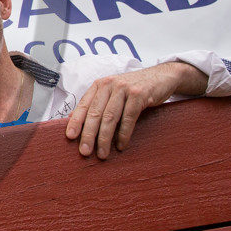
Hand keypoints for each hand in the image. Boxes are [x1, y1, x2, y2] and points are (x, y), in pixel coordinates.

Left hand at [63, 66, 186, 158]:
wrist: (161, 77)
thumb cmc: (134, 89)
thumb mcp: (113, 93)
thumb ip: (96, 104)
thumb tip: (72, 119)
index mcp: (99, 85)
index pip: (83, 105)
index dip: (76, 121)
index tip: (70, 137)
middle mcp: (109, 85)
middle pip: (95, 113)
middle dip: (89, 134)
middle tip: (85, 151)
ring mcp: (124, 89)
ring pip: (110, 117)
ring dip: (105, 138)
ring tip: (102, 154)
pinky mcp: (139, 94)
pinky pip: (128, 117)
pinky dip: (124, 133)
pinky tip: (121, 145)